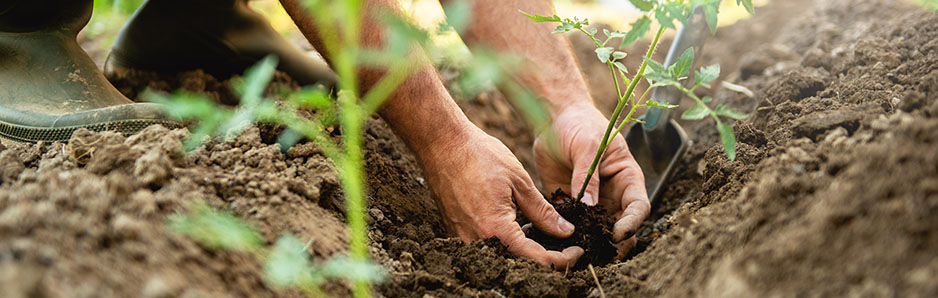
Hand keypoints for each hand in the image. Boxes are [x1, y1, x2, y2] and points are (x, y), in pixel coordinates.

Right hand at [419, 127, 583, 268]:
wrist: (442, 144)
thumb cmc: (480, 156)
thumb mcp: (520, 181)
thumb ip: (543, 212)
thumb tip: (565, 231)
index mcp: (496, 229)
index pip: (537, 259)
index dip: (562, 259)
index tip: (578, 250)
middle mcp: (477, 240)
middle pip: (519, 262)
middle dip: (546, 256)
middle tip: (564, 243)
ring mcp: (463, 238)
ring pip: (503, 256)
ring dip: (525, 249)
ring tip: (541, 230)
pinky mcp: (456, 232)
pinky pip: (487, 246)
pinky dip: (506, 241)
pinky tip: (518, 224)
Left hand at [534, 104, 649, 255]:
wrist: (554, 119)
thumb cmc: (579, 125)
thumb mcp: (587, 146)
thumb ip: (587, 176)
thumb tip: (589, 207)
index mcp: (626, 178)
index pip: (638, 207)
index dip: (632, 223)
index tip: (617, 234)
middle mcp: (613, 195)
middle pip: (621, 226)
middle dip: (615, 243)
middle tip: (600, 253)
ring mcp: (592, 202)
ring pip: (598, 231)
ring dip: (591, 242)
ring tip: (579, 253)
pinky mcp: (571, 204)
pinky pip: (573, 225)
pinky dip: (568, 235)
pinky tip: (557, 243)